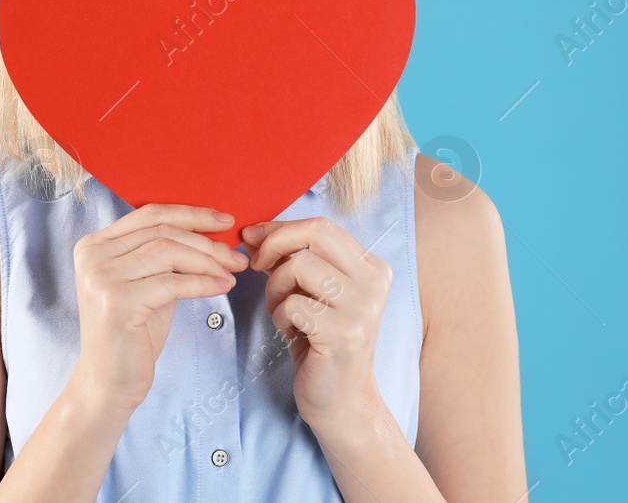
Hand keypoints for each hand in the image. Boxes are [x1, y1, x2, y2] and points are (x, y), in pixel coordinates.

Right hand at [70, 203, 249, 411]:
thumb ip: (164, 255)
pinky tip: (222, 287)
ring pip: (168, 252)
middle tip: (236, 254)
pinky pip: (172, 283)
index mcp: (95, 244)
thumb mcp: (147, 282)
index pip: (150, 214)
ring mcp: (101, 277)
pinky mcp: (116, 301)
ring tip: (232, 272)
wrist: (109, 381)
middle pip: (162, 232)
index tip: (225, 220)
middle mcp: (92, 256)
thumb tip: (213, 231)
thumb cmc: (133, 332)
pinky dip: (203, 283)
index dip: (191, 214)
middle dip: (206, 241)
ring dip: (208, 261)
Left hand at [241, 216, 391, 433]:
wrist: (343, 401)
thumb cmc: (323, 344)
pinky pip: (293, 304)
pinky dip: (280, 317)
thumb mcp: (314, 294)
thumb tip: (255, 232)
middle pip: (314, 234)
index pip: (322, 226)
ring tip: (281, 311)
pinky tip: (291, 333)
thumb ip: (295, 260)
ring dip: (275, 287)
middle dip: (274, 244)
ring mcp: (362, 308)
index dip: (280, 227)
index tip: (253, 237)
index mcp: (372, 267)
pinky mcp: (344, 334)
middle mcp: (374, 282)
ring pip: (299, 266)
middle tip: (256, 266)